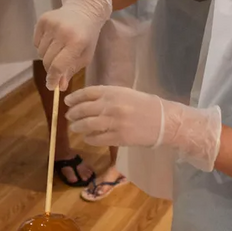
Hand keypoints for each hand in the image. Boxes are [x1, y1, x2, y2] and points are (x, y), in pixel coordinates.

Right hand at [34, 0, 112, 90]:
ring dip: (46, 56)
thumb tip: (60, 87)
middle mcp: (62, 32)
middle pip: (47, 60)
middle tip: (56, 68)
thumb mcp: (85, 56)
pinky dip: (42, 46)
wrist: (84, 10)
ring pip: (41, 52)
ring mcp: (51, 24)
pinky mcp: (43, 19)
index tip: (51, 86)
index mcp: (76, 42)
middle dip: (50, 69)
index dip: (53, 78)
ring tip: (57, 50)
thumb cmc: (87, 36)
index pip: (58, 66)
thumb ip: (71, 71)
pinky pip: (36, 42)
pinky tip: (53, 40)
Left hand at [65, 86, 221, 171]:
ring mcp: (113, 122)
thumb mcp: (126, 94)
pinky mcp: (118, 137)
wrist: (164, 121)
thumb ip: (108, 96)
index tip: (67, 101)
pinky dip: (89, 138)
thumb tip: (87, 101)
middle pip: (83, 109)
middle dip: (73, 114)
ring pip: (87, 125)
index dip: (74, 98)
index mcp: (113, 92)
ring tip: (75, 128)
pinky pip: (96, 138)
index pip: (87, 93)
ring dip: (77, 127)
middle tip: (69, 117)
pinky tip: (87, 137)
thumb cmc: (146, 105)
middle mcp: (111, 105)